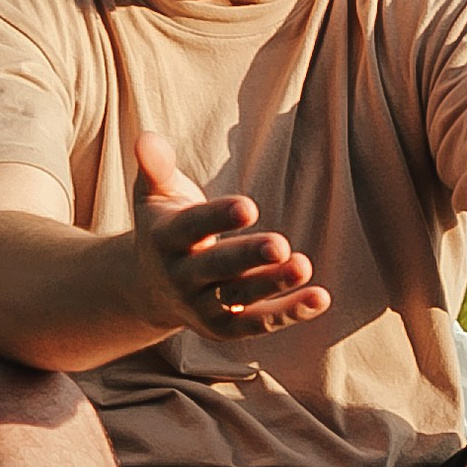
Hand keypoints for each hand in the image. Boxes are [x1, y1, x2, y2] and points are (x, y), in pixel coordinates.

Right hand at [131, 130, 329, 342]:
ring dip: (272, 285)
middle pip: (216, 268)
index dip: (218, 218)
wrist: (148, 289)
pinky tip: (320, 297)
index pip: (192, 228)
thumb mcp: (154, 195)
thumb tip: (146, 138)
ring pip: (240, 299)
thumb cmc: (163, 226)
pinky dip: (289, 313)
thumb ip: (155, 167)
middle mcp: (181, 277)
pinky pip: (258, 323)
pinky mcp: (225, 327)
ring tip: (304, 266)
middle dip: (247, 258)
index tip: (249, 207)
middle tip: (279, 245)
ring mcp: (202, 306)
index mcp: (165, 239)